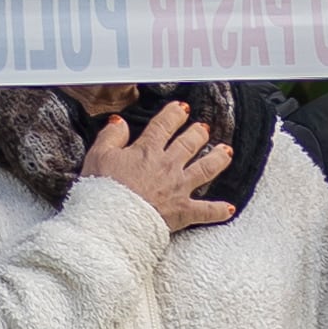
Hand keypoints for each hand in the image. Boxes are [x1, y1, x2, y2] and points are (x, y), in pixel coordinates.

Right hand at [81, 101, 238, 234]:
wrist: (112, 219)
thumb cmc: (102, 190)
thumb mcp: (98, 156)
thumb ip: (110, 136)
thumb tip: (118, 122)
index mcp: (147, 150)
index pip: (164, 125)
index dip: (174, 114)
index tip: (182, 108)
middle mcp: (167, 165)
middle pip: (189, 144)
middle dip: (198, 133)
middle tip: (204, 128)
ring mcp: (178, 188)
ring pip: (205, 169)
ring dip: (217, 159)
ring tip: (226, 151)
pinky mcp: (183, 211)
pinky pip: (206, 211)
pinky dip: (218, 211)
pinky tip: (229, 208)